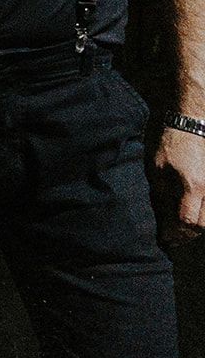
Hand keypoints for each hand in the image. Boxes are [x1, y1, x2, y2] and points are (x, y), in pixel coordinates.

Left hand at [155, 127, 204, 245]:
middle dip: (188, 231)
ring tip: (179, 222)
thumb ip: (161, 195)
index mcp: (193, 187)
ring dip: (196, 222)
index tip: (164, 236)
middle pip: (204, 224)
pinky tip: (189, 208)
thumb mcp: (156, 168)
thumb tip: (162, 219)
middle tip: (172, 233)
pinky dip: (201, 211)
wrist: (190, 121)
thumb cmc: (170, 142)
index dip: (176, 231)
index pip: (189, 222)